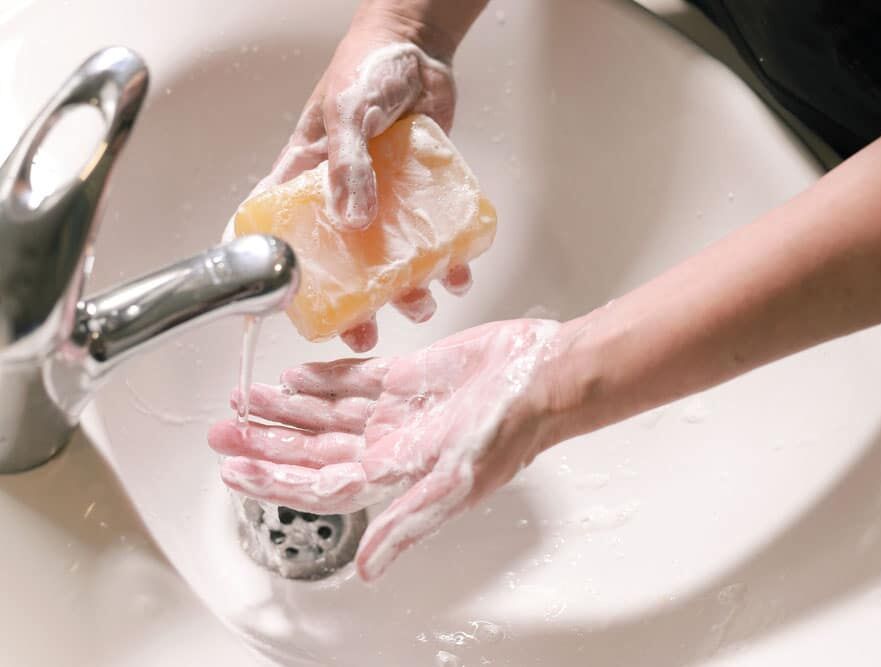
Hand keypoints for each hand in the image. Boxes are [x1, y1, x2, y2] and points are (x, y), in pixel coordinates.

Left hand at [208, 319, 559, 580]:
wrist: (541, 378)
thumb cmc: (510, 430)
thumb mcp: (457, 483)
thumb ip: (408, 522)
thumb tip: (367, 569)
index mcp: (395, 473)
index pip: (320, 485)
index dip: (275, 481)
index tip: (234, 472)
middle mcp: (389, 444)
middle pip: (313, 450)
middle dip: (266, 442)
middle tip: (222, 431)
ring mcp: (396, 410)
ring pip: (326, 414)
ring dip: (286, 409)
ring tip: (245, 397)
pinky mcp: (407, 376)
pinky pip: (354, 380)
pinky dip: (323, 378)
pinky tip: (295, 375)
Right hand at [225, 30, 471, 351]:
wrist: (421, 48)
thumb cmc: (369, 67)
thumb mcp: (350, 113)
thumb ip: (349, 164)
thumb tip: (353, 221)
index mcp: (306, 178)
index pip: (273, 230)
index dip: (267, 272)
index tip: (268, 312)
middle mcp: (341, 197)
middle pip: (337, 265)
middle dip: (349, 304)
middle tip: (362, 333)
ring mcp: (382, 200)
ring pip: (387, 260)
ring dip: (403, 291)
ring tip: (420, 302)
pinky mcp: (420, 197)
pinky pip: (431, 239)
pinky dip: (446, 262)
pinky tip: (457, 275)